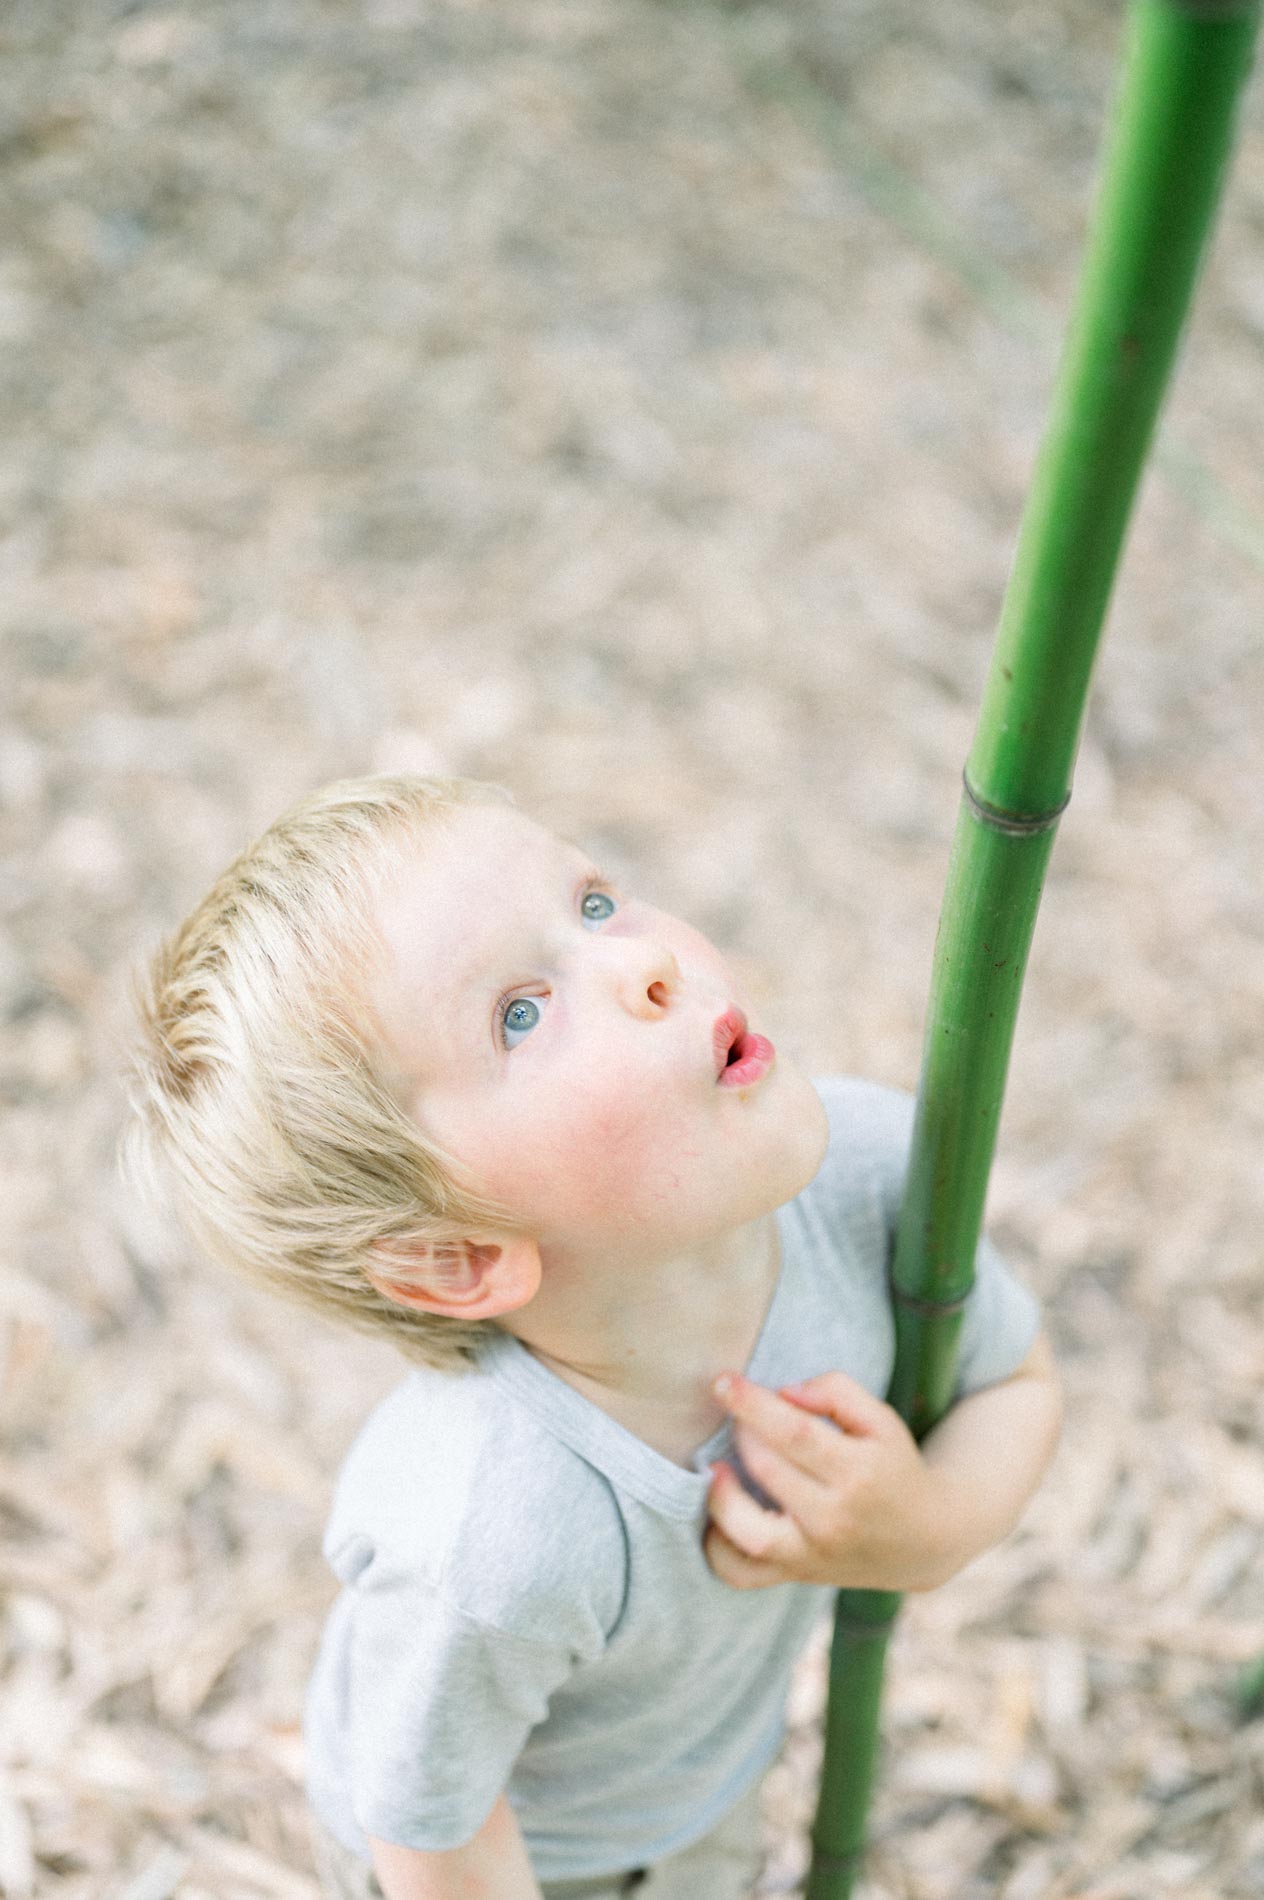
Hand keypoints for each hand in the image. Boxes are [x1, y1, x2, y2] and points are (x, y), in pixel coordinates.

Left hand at [703, 1369, 954, 1593]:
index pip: (793, 1432)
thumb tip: (784, 1393)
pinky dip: (716, 1550)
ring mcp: (813, 1553)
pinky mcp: (797, 1574)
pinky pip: (742, 1575)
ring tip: (716, 1468)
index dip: (751, 1404)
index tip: (723, 1381)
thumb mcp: (881, 1419)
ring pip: (749, 1533)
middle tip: (737, 1414)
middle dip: (741, 1433)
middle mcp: (834, 1518)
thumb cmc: (895, 1468)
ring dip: (720, 1496)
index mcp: (858, 1473)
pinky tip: (717, 1515)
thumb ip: (836, 1391)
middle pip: (768, 1469)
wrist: (926, 1541)